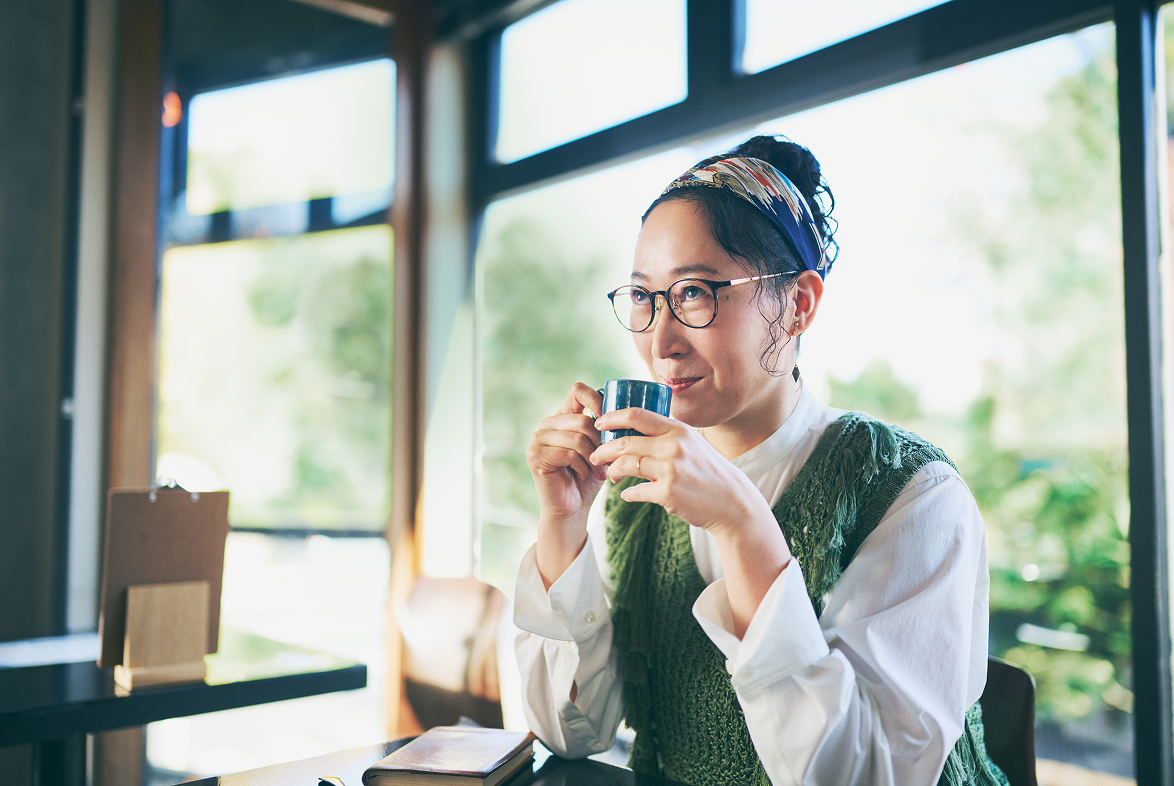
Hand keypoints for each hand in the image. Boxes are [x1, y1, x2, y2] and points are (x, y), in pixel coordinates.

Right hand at [527, 383, 608, 586]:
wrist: (572, 508)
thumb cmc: (589, 477)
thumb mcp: (601, 448)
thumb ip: (605, 428)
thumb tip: (627, 409)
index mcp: (563, 416)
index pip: (578, 391)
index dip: (598, 402)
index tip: (611, 423)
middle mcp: (547, 424)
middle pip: (582, 419)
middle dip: (600, 443)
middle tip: (606, 461)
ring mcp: (538, 439)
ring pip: (577, 437)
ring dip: (593, 458)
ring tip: (596, 471)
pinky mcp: (535, 456)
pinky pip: (568, 453)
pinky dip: (582, 466)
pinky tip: (583, 476)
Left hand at [589, 407, 769, 537]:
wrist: (732, 503)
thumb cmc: (709, 472)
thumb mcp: (692, 444)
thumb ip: (668, 436)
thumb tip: (634, 431)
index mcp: (678, 429)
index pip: (637, 415)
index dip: (612, 417)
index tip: (598, 423)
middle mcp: (674, 446)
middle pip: (625, 442)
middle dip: (603, 449)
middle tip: (595, 456)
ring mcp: (671, 470)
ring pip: (626, 465)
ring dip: (612, 471)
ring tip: (611, 475)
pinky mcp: (668, 493)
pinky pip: (636, 491)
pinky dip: (628, 494)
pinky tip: (627, 494)